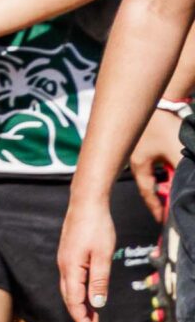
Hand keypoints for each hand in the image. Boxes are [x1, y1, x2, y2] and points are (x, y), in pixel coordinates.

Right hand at [59, 186, 120, 321]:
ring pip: (69, 288)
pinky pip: (70, 279)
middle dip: (79, 314)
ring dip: (78, 303)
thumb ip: (99, 281)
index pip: (74, 301)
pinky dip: (77, 291)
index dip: (82, 318)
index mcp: (71, 269)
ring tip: (91, 314)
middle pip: (68, 297)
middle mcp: (64, 267)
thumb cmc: (97, 227)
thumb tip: (97, 304)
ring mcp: (64, 260)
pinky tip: (86, 292)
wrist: (86, 203)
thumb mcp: (103, 255)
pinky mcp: (68, 255)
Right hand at [130, 106, 178, 223]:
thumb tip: (184, 192)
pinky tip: (176, 166)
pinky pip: (161, 161)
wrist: (164, 100)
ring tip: (178, 187)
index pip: (148, 193)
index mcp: (139, 165)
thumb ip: (180, 174)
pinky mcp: (153, 141)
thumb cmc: (165, 126)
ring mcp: (144, 150)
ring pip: (157, 172)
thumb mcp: (176, 154)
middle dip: (163, 195)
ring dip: (168, 180)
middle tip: (173, 206)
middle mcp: (138, 159)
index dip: (156, 208)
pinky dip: (169, 167)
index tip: (163, 221)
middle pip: (151, 184)